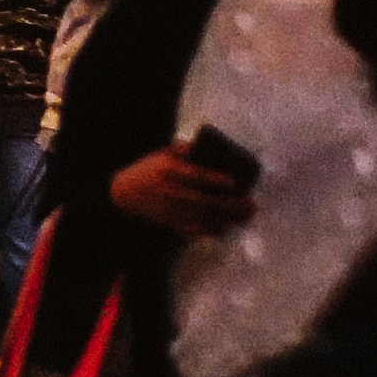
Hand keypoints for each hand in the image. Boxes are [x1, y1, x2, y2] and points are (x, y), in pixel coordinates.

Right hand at [108, 148, 254, 237]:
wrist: (126, 193)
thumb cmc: (150, 169)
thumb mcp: (163, 155)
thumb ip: (183, 150)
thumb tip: (206, 145)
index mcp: (169, 171)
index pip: (195, 176)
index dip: (214, 180)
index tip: (233, 182)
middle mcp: (171, 193)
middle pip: (205, 200)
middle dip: (229, 204)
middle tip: (250, 204)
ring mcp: (172, 211)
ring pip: (203, 217)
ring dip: (226, 219)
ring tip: (246, 217)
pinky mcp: (171, 223)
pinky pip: (194, 230)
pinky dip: (210, 231)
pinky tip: (225, 229)